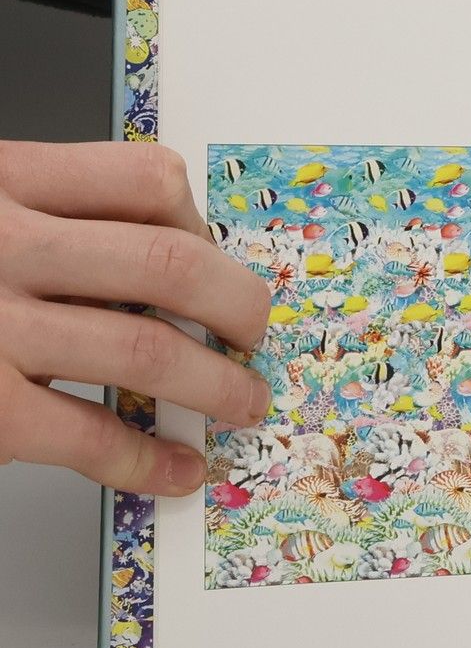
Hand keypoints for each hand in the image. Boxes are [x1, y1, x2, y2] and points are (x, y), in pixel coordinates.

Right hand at [0, 141, 271, 496]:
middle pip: (169, 263)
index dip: (201, 221)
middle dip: (237, 304)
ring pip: (145, 349)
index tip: (214, 253)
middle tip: (255, 331)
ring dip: (216, 384)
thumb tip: (158, 252)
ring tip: (242, 402)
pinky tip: (174, 468)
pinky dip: (145, 457)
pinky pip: (85, 434)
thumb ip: (38, 212)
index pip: (144, 179)